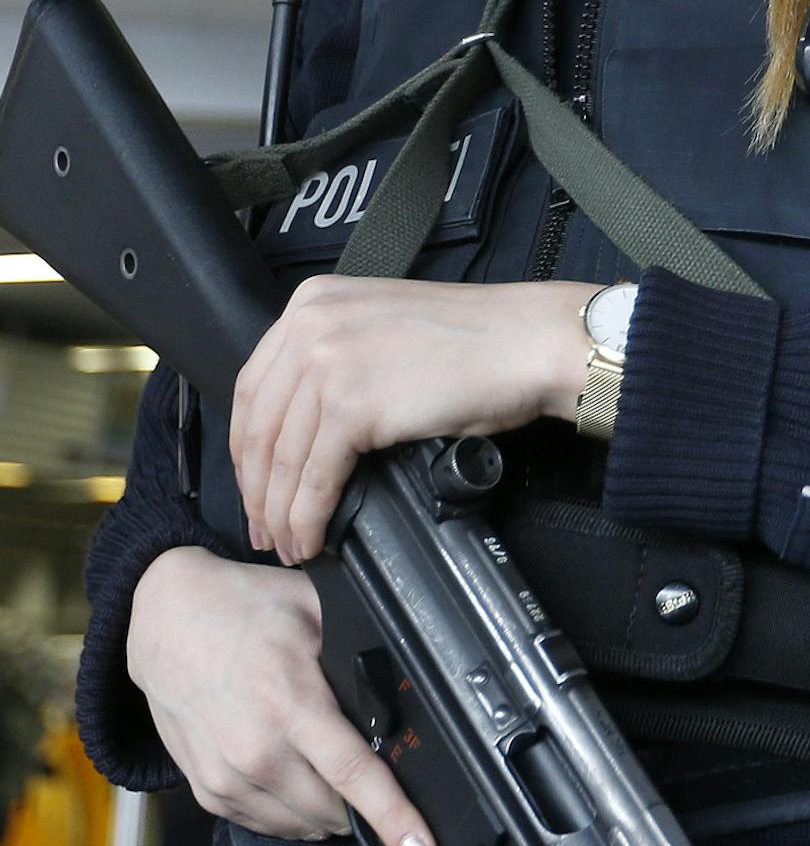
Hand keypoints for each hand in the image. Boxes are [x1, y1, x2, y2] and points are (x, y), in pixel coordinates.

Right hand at [126, 547, 434, 845]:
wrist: (165, 620)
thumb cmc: (245, 609)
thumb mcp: (315, 607)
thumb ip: (358, 645)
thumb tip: (405, 674)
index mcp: (291, 704)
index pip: (354, 774)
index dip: (394, 818)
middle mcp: (256, 751)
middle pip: (332, 811)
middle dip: (368, 811)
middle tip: (386, 789)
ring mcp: (226, 777)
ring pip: (300, 825)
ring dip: (331, 816)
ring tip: (346, 787)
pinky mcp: (207, 791)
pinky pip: (265, 824)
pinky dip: (294, 816)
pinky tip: (306, 789)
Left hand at [231, 275, 596, 561]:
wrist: (527, 342)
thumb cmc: (477, 342)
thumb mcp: (384, 329)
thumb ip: (338, 356)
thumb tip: (305, 426)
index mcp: (313, 301)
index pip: (254, 386)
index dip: (247, 449)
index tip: (255, 485)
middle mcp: (310, 324)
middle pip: (258, 427)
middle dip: (256, 489)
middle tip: (264, 528)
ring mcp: (328, 362)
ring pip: (281, 459)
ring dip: (280, 513)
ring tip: (289, 544)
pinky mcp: (352, 404)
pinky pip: (314, 478)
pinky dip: (308, 518)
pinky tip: (312, 538)